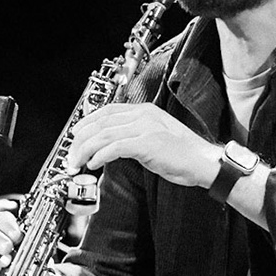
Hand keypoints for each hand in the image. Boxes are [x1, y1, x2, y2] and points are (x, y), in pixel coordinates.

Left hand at [67, 102, 216, 187]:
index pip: (108, 111)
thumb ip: (136, 136)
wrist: (204, 162)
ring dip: (85, 149)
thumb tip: (112, 145)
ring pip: (104, 134)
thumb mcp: (156, 138)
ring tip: (77, 162)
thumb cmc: (184, 154)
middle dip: (81, 139)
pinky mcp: (148, 144)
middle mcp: (143, 116)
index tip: (75, 135)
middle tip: (71, 154)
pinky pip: (115, 147)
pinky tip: (93, 163)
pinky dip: (100, 155)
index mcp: (145, 111)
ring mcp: (146, 128)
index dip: (87, 122)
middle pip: (101, 122)